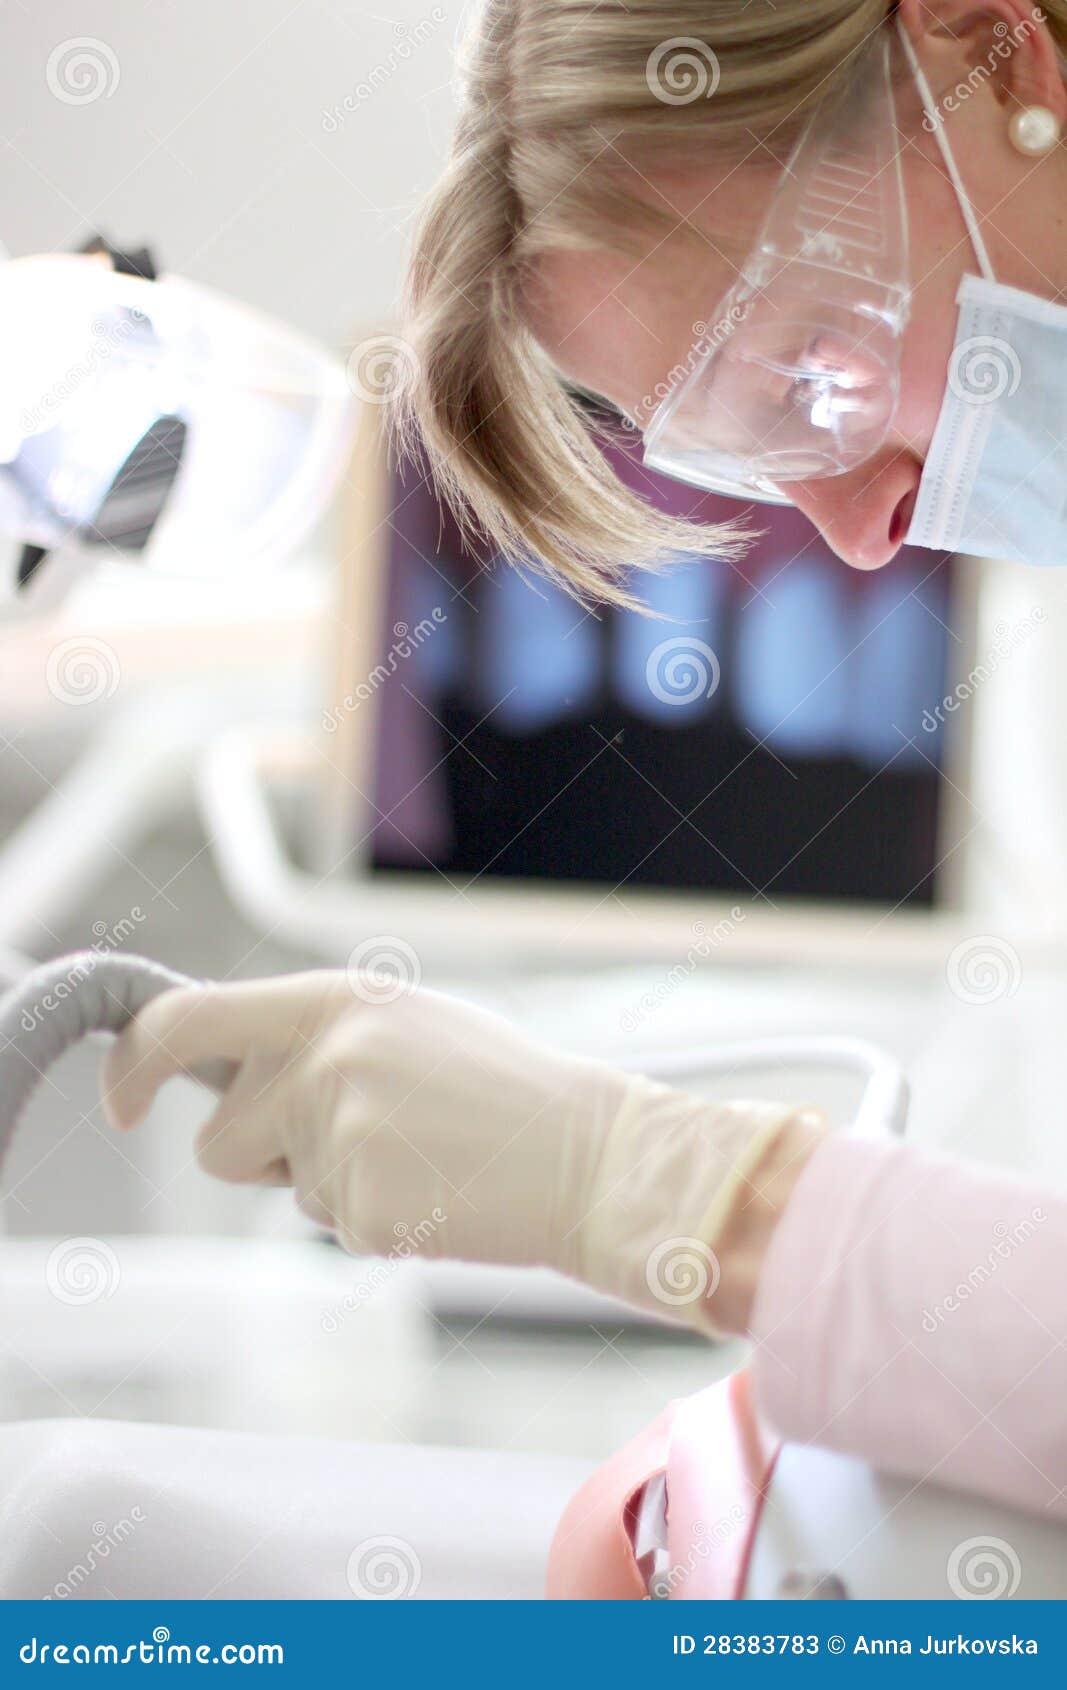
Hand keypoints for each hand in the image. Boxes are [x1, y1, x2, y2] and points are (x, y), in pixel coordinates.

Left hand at [102, 972, 823, 1332]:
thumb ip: (313, 1037)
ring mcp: (342, 1133)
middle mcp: (325, 1058)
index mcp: (333, 1000)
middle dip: (263, 1156)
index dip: (135, 1064)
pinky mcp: (364, 1204)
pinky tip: (441, 1192)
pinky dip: (379, 1222)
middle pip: (220, 1137)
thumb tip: (224, 1071)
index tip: (121, 1100)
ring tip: (419, 1157)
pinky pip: (333, 1230)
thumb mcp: (404, 1026)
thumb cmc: (505, 1092)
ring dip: (327, 1186)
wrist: (596, 1154)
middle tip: (360, 1140)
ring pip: (279, 1190)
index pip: (185, 1019)